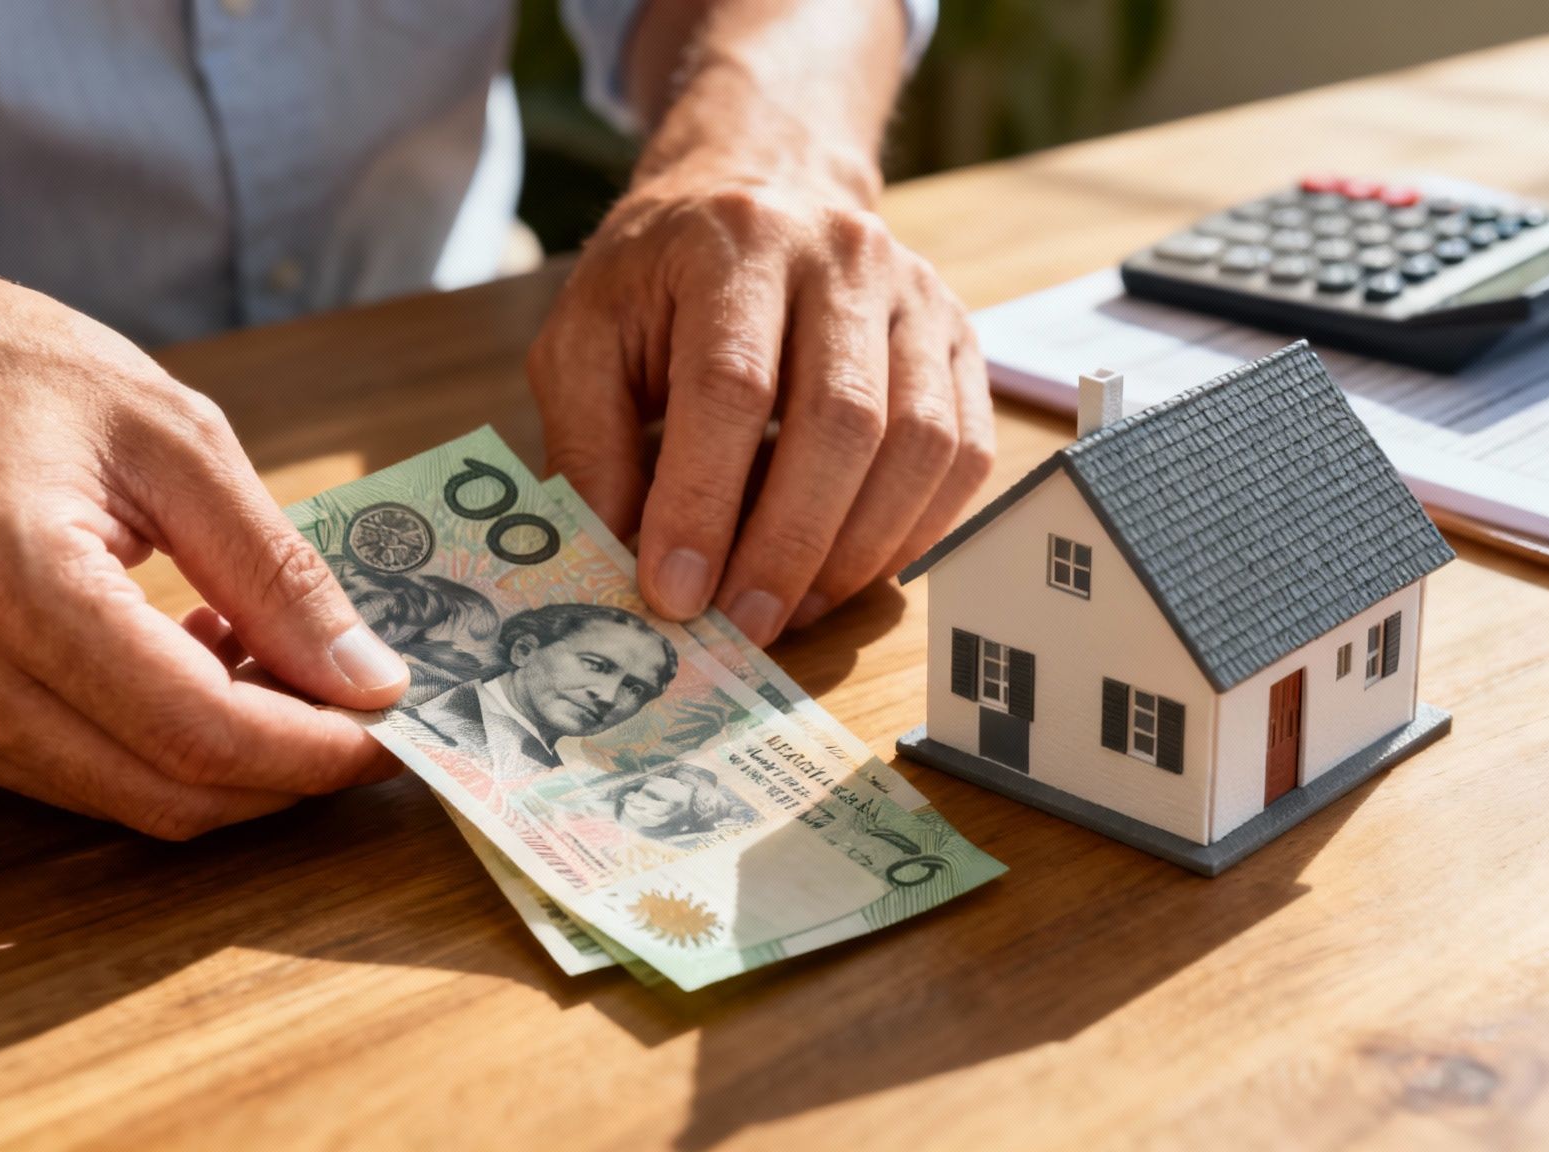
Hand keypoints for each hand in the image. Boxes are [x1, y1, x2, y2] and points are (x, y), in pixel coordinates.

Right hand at [0, 226, 408, 838]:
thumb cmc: (14, 371)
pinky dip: (161, 744)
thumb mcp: (176, 439)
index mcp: (9, 579)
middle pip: (166, 792)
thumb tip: (371, 679)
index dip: (316, 748)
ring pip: (124, 800)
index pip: (196, 729)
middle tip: (365, 712)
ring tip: (278, 660)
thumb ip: (277, 569)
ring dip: (230, 759)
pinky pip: (75, 777)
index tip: (398, 727)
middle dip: (289, 772)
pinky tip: (199, 657)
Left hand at [528, 160, 995, 645]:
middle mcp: (844, 256)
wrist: (761, 189)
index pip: (732, 385)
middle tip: (742, 624)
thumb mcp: (585, 338)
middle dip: (788, 544)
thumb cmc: (663, 281)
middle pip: (841, 420)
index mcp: (736, 242)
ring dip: (856, 550)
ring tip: (794, 608)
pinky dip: (914, 531)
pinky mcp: (963, 342)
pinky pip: (964, 455)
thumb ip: (588, 444)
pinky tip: (852, 570)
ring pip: (919, 444)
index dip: (703, 500)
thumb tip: (618, 561)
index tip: (674, 592)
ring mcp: (920, 297)